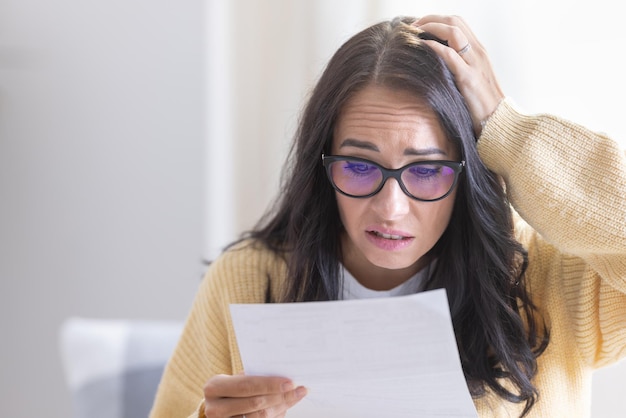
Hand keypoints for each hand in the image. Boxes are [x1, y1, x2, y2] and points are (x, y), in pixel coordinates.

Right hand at [203, 374, 306, 417]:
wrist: (216, 406)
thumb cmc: (230, 389)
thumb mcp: (235, 380)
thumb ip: (254, 378)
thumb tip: (285, 377)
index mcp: (214, 387)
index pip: (246, 385)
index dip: (270, 384)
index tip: (290, 382)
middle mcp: (214, 408)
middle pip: (255, 404)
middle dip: (280, 396)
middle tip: (299, 390)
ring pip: (260, 417)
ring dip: (281, 407)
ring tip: (294, 397)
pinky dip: (276, 415)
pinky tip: (284, 407)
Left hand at [414, 15, 504, 135]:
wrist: (497, 119)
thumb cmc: (481, 102)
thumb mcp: (471, 77)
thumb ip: (459, 65)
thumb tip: (435, 61)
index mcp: (478, 51)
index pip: (458, 22)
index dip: (437, 19)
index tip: (420, 25)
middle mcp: (478, 52)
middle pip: (454, 21)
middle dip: (430, 19)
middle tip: (412, 25)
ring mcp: (475, 63)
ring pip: (454, 32)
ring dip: (430, 27)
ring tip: (414, 33)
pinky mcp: (469, 78)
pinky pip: (450, 55)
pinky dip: (434, 47)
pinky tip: (422, 46)